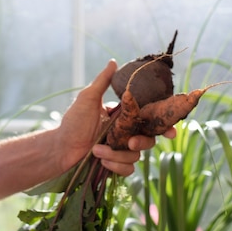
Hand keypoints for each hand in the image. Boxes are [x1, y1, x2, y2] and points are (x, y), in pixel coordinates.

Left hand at [56, 59, 175, 176]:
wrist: (61, 147)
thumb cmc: (73, 121)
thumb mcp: (88, 98)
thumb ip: (102, 82)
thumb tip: (114, 62)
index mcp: (123, 116)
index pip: (149, 119)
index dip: (164, 125)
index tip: (171, 131)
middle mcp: (125, 133)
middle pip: (148, 139)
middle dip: (142, 142)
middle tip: (130, 142)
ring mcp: (121, 149)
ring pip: (136, 156)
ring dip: (118, 155)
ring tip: (97, 150)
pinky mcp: (115, 164)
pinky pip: (128, 169)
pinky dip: (116, 166)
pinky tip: (102, 161)